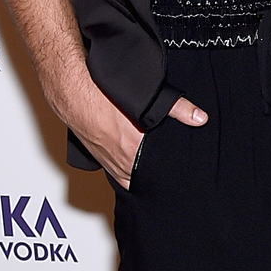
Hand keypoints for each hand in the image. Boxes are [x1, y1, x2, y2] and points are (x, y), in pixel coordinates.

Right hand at [48, 69, 206, 187]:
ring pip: (128, 178)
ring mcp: (107, 161)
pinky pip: (115, 173)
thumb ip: (175, 109)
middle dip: (156, 176)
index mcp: (133, 150)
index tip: (180, 173)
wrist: (71, 92)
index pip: (157, 172)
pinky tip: (131, 164)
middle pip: (144, 178)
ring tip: (153, 171)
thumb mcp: (145, 100)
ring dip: (139, 176)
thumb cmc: (101, 96)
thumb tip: (199, 118)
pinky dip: (124, 172)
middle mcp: (119, 160)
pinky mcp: (97, 158)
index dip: (170, 173)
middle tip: (169, 172)